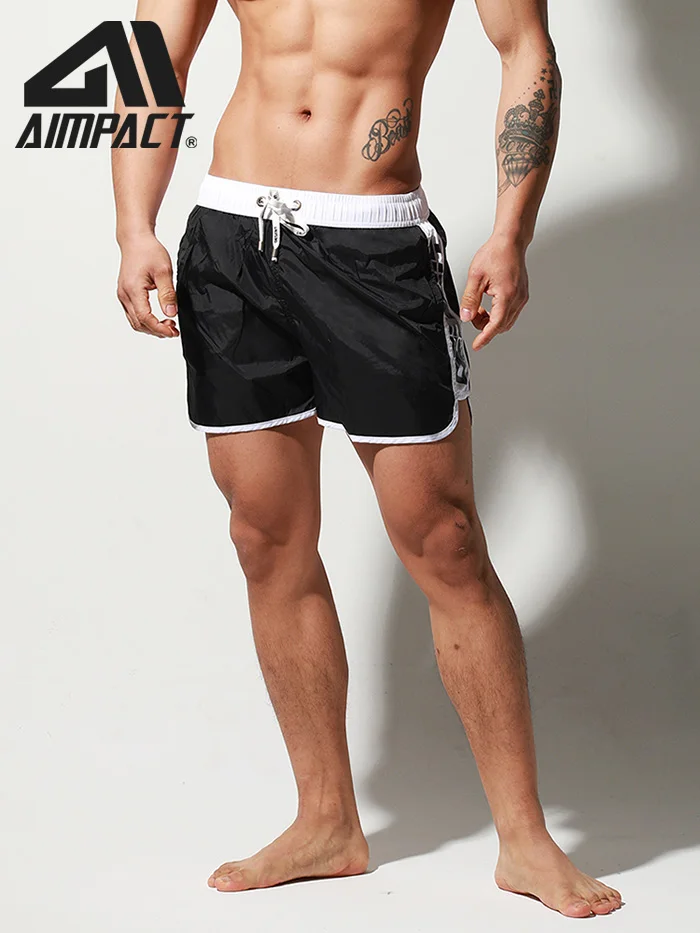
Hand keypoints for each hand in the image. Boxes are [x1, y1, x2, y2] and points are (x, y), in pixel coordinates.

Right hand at [117, 234, 178, 337]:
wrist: (135, 240)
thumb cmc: (148, 251)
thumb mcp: (164, 271)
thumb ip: (167, 294)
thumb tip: (171, 313)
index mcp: (133, 290)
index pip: (145, 318)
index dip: (160, 328)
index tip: (173, 332)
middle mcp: (124, 295)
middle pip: (139, 323)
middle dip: (156, 331)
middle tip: (174, 330)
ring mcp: (123, 295)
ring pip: (135, 321)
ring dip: (151, 327)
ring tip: (168, 324)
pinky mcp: (125, 294)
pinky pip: (133, 314)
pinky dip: (145, 320)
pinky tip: (158, 317)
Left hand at [459, 235, 528, 350]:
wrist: (510, 242)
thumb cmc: (495, 254)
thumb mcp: (476, 277)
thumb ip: (470, 299)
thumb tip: (466, 316)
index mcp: (506, 295)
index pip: (495, 325)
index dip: (485, 337)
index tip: (477, 345)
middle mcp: (518, 298)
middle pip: (501, 325)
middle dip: (485, 326)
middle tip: (472, 315)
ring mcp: (522, 297)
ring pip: (506, 320)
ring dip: (492, 320)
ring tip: (479, 307)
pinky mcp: (522, 294)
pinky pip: (510, 312)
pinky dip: (498, 314)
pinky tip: (488, 304)